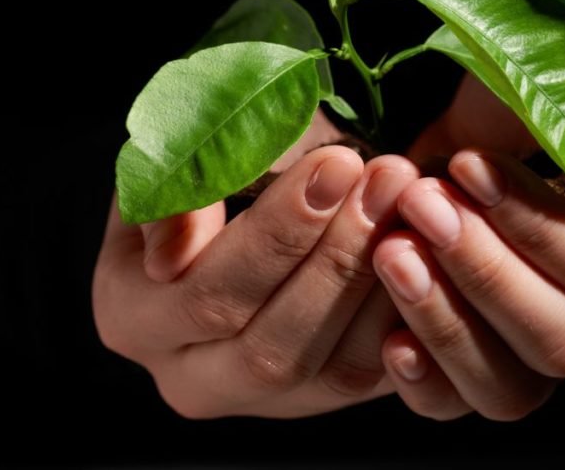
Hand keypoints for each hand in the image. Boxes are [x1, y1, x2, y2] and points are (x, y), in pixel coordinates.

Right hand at [93, 112, 419, 417]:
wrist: (254, 202)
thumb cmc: (210, 170)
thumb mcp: (178, 162)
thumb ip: (175, 199)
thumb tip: (173, 261)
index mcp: (132, 318)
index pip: (206, 295)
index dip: (277, 234)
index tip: (338, 164)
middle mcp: (191, 377)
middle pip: (272, 346)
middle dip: (339, 257)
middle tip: (390, 178)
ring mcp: (262, 401)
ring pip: (333, 370)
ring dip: (383, 280)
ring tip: (415, 201)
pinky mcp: (323, 399)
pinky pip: (378, 376)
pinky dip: (412, 316)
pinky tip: (433, 250)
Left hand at [373, 52, 564, 419]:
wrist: (484, 124)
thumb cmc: (556, 101)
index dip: (539, 227)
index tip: (470, 167)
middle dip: (485, 271)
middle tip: (423, 205)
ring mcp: (546, 356)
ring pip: (513, 387)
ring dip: (446, 321)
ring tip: (394, 252)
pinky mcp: (484, 371)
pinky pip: (457, 405)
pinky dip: (424, 379)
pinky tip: (389, 337)